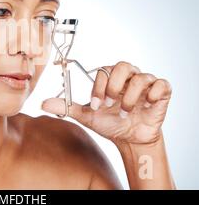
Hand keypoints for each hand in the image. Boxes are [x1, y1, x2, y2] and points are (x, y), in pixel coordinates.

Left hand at [41, 61, 172, 145]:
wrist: (129, 139)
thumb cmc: (109, 123)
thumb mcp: (87, 115)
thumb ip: (66, 106)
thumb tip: (42, 103)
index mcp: (111, 78)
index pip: (104, 71)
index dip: (98, 88)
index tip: (96, 105)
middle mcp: (128, 77)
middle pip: (123, 65)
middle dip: (114, 87)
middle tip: (110, 104)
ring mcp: (146, 84)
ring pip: (140, 77)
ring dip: (130, 98)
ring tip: (125, 113)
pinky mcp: (161, 93)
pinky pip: (161, 84)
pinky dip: (153, 95)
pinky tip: (145, 107)